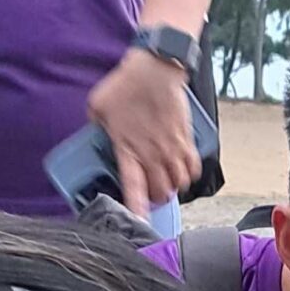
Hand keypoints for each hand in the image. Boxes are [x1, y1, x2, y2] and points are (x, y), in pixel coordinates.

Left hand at [86, 44, 200, 215]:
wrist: (156, 69)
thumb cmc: (127, 85)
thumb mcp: (98, 107)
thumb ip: (96, 126)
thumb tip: (96, 132)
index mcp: (128, 150)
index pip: (134, 189)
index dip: (136, 210)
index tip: (138, 222)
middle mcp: (153, 155)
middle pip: (160, 193)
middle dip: (153, 197)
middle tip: (147, 192)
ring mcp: (172, 148)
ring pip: (178, 185)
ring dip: (171, 187)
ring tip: (164, 182)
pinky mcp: (186, 139)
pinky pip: (193, 168)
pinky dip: (188, 174)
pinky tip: (181, 170)